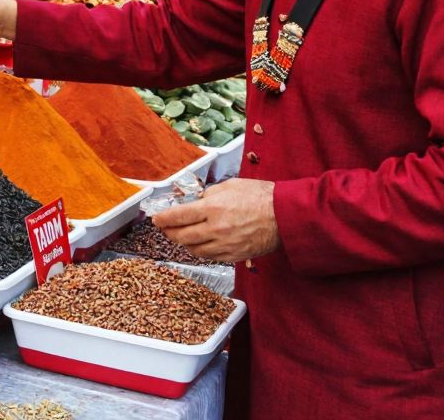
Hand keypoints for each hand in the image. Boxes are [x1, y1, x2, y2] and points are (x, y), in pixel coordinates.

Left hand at [153, 179, 279, 262]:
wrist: (287, 215)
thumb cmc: (262, 196)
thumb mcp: (231, 186)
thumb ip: (209, 194)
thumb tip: (195, 201)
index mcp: (213, 207)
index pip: (177, 216)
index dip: (163, 219)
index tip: (156, 219)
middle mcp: (216, 228)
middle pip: (181, 236)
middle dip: (169, 232)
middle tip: (166, 228)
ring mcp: (225, 245)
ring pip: (194, 250)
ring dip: (184, 243)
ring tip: (182, 236)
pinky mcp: (235, 256)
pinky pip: (210, 257)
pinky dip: (201, 251)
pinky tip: (200, 244)